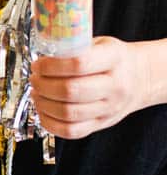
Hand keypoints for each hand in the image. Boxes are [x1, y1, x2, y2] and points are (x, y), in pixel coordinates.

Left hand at [30, 36, 147, 138]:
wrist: (139, 78)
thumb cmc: (113, 59)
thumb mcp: (100, 43)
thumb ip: (74, 46)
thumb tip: (42, 51)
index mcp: (114, 59)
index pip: (78, 64)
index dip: (51, 66)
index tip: (38, 65)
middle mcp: (114, 86)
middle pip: (70, 91)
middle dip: (43, 85)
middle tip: (34, 79)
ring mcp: (109, 108)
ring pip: (68, 113)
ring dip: (44, 104)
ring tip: (36, 94)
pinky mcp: (101, 124)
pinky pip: (72, 131)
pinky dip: (51, 124)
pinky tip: (43, 112)